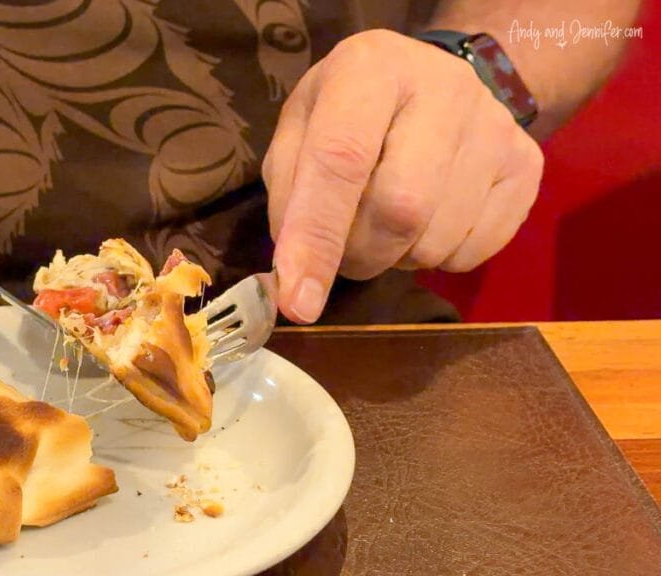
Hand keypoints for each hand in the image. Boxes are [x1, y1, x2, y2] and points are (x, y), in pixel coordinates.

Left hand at [264, 30, 543, 322]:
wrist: (431, 82)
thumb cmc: (350, 113)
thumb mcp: (300, 131)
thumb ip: (289, 196)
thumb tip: (295, 282)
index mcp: (370, 68)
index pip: (340, 161)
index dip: (316, 237)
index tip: (297, 302)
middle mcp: (444, 86)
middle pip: (401, 207)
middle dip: (360, 254)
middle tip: (345, 251)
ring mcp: (496, 125)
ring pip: (438, 239)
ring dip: (397, 258)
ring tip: (386, 225)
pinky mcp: (527, 164)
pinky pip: (475, 251)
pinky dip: (438, 259)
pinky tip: (427, 224)